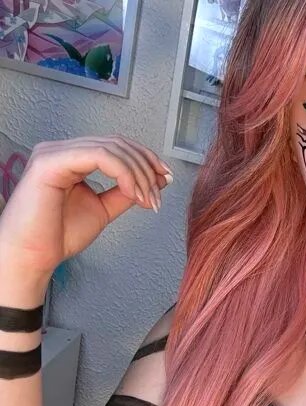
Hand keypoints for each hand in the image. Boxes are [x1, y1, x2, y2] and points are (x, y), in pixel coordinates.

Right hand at [0, 135, 172, 277]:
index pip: (116, 145)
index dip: (145, 158)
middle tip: (157, 194)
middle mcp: (62, 151)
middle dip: (146, 168)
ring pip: (112, 148)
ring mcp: (54, 153)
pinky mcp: (50, 162)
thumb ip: (126, 192)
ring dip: (138, 174)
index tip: (165, 178)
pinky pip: (99, 156)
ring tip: (146, 199)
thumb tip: (156, 180)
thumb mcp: (104, 209)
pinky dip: (124, 174)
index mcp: (71, 158)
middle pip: (117, 144)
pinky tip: (132, 193)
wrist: (34, 256)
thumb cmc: (58, 235)